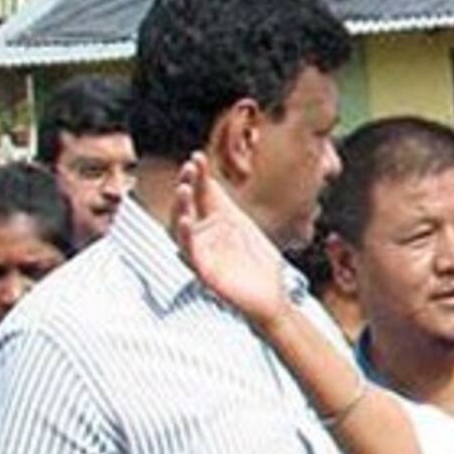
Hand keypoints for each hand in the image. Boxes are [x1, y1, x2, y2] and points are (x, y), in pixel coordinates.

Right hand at [170, 152, 289, 328]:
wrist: (273, 297)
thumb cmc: (260, 265)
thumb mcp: (244, 227)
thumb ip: (226, 206)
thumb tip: (209, 180)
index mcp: (214, 222)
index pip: (201, 194)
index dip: (198, 176)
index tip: (197, 157)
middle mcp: (203, 235)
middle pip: (188, 206)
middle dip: (187, 186)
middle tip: (190, 167)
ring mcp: (202, 252)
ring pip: (181, 228)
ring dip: (181, 208)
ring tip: (184, 188)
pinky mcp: (203, 272)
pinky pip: (189, 253)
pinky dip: (186, 237)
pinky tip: (187, 221)